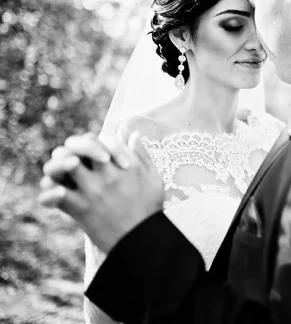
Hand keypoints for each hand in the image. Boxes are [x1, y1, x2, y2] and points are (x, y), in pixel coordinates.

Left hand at [39, 132, 163, 252]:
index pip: (103, 139)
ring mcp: (92, 190)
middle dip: (72, 149)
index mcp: (125, 165)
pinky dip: (50, 194)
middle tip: (73, 159)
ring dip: (58, 166)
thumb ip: (143, 155)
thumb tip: (133, 135)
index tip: (95, 154)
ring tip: (62, 175)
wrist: (141, 240)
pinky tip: (56, 195)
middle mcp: (107, 174)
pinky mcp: (80, 209)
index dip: (95, 142)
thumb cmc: (150, 210)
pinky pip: (56, 195)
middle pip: (79, 146)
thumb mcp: (154, 179)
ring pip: (63, 165)